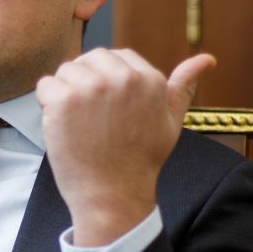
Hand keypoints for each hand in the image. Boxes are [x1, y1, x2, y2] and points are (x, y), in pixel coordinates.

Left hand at [35, 49, 215, 246]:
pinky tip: (63, 126)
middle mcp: (122, 78)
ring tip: (79, 123)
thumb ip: (183, 87)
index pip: (116, 56)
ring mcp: (91, 87)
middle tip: (91, 117)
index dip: (106, 80)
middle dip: (85, 81)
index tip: (107, 108)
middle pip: (89, 58)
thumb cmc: (140, 160)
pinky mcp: (64, 100)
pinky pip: (46, 85)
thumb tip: (207, 59)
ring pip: (66, 70)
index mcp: (149, 78)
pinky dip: (47, 104)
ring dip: (65, 92)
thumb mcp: (170, 122)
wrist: (112, 196)